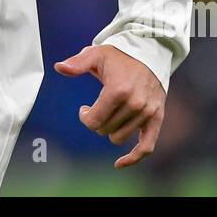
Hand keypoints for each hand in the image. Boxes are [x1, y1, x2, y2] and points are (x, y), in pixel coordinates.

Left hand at [54, 44, 164, 168]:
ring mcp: (147, 112)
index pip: (94, 121)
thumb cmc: (118, 55)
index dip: (85, 117)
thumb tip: (59, 67)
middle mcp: (135, 103)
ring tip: (111, 114)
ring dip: (111, 129)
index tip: (84, 108)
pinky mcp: (157, 118)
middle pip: (105, 130)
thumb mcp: (96, 54)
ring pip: (119, 137)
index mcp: (118, 90)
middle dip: (97, 121)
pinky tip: (119, 164)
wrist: (148, 52)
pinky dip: (133, 158)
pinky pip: (147, 146)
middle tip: (98, 108)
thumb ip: (77, 63)